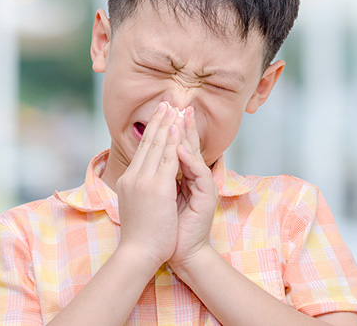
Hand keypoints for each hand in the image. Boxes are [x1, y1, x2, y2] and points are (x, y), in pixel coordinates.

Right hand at [115, 102, 182, 277]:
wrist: (138, 254)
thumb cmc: (141, 236)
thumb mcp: (139, 207)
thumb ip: (141, 190)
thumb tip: (143, 180)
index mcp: (129, 181)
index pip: (142, 150)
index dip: (152, 132)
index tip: (159, 116)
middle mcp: (133, 177)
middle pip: (147, 142)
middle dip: (158, 121)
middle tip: (166, 102)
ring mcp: (143, 180)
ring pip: (156, 146)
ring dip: (166, 125)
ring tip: (173, 107)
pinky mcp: (156, 186)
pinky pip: (166, 157)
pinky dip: (171, 141)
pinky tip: (176, 128)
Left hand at [169, 107, 217, 270]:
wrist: (183, 252)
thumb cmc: (169, 229)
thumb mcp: (162, 197)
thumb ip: (162, 177)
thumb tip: (148, 161)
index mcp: (184, 177)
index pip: (178, 147)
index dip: (172, 129)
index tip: (165, 109)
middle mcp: (196, 178)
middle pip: (188, 146)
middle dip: (183, 125)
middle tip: (180, 104)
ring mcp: (203, 186)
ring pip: (194, 155)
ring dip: (187, 136)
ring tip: (181, 117)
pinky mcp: (207, 197)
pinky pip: (197, 173)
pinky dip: (188, 159)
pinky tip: (181, 147)